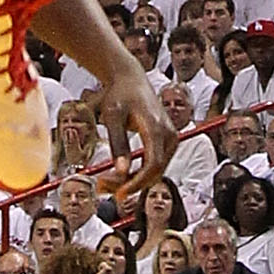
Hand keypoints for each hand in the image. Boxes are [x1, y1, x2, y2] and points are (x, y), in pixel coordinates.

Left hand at [94, 57, 175, 189]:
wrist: (131, 79)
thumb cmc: (120, 95)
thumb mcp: (112, 117)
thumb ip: (118, 143)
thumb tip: (121, 170)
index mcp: (156, 127)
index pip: (153, 165)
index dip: (137, 182)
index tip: (118, 193)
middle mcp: (169, 135)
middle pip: (154, 172)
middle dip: (130, 184)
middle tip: (102, 187)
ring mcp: (171, 138)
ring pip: (155, 172)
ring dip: (132, 181)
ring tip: (104, 182)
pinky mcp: (168, 141)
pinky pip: (155, 165)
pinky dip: (137, 173)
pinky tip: (117, 175)